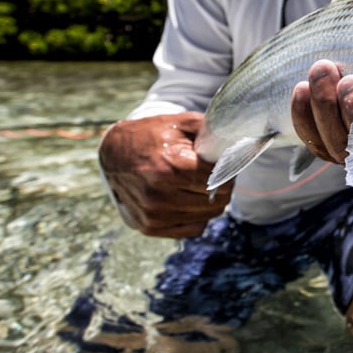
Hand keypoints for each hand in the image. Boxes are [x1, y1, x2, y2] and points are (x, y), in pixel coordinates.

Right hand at [98, 112, 231, 237]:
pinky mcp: (149, 227)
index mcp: (171, 167)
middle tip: (214, 174)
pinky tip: (188, 198)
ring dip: (210, 201)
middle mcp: (160, 195)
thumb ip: (213, 131)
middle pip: (216, 200)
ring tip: (199, 184)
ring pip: (207, 216)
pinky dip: (197, 215)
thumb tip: (239, 143)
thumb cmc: (152, 135)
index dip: (227, 171)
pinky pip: (193, 228)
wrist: (113, 153)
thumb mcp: (183, 123)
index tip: (224, 164)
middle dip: (221, 186)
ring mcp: (153, 214)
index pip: (220, 180)